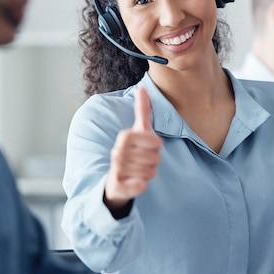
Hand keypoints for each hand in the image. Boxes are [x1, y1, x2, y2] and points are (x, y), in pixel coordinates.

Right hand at [104, 86, 162, 211]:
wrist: (116, 179)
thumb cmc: (132, 152)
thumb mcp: (139, 130)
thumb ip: (142, 109)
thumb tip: (142, 87)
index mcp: (124, 137)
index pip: (156, 142)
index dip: (157, 146)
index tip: (150, 147)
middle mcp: (117, 153)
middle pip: (155, 159)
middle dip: (155, 162)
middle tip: (144, 161)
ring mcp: (116, 170)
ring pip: (150, 173)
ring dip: (150, 174)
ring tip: (140, 171)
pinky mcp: (117, 187)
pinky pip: (141, 186)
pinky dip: (142, 185)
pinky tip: (135, 182)